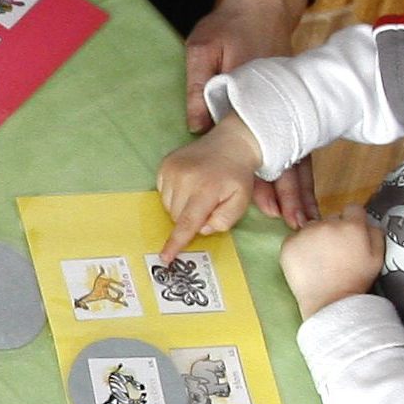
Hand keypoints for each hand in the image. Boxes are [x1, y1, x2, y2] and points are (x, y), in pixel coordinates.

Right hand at [157, 116, 262, 261]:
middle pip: (177, 218)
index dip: (175, 243)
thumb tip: (202, 228)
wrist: (230, 144)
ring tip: (198, 192)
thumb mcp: (241, 202)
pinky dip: (174, 195)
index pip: (187, 223)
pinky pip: (162, 193)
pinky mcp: (164, 165)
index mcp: (206, 189)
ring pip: (168, 207)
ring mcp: (172, 169)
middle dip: (190, 219)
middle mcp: (185, 178)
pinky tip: (189, 185)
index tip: (164, 258)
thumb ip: (224, 220)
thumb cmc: (237, 177)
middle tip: (206, 204)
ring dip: (181, 208)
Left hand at [182, 0, 320, 229]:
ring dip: (299, 188)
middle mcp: (275, 106)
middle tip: (296, 224)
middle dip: (292, 192)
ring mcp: (286, 108)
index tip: (269, 205)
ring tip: (303, 219)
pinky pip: (296, 146)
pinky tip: (300, 194)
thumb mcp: (204, 45)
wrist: (263, 2)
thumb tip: (196, 124)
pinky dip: (299, 172)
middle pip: (288, 156)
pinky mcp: (288, 109)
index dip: (266, 176)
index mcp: (254, 94)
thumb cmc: (230, 23)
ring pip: (297, 155)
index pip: (261, 143)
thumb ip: (199, 84)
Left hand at [279, 211, 380, 318]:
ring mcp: (306, 233)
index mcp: (352, 225)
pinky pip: (295, 239)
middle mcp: (328, 224)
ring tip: (319, 260)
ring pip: (311, 228)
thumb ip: (375, 233)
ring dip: (315, 238)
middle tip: (334, 253)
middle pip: (331, 218)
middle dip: (333, 231)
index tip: (349, 237)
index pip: (353, 209)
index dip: (352, 222)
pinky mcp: (289, 244)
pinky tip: (307, 263)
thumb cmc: (357, 282)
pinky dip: (299, 248)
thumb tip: (367, 222)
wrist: (330, 304)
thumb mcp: (378, 257)